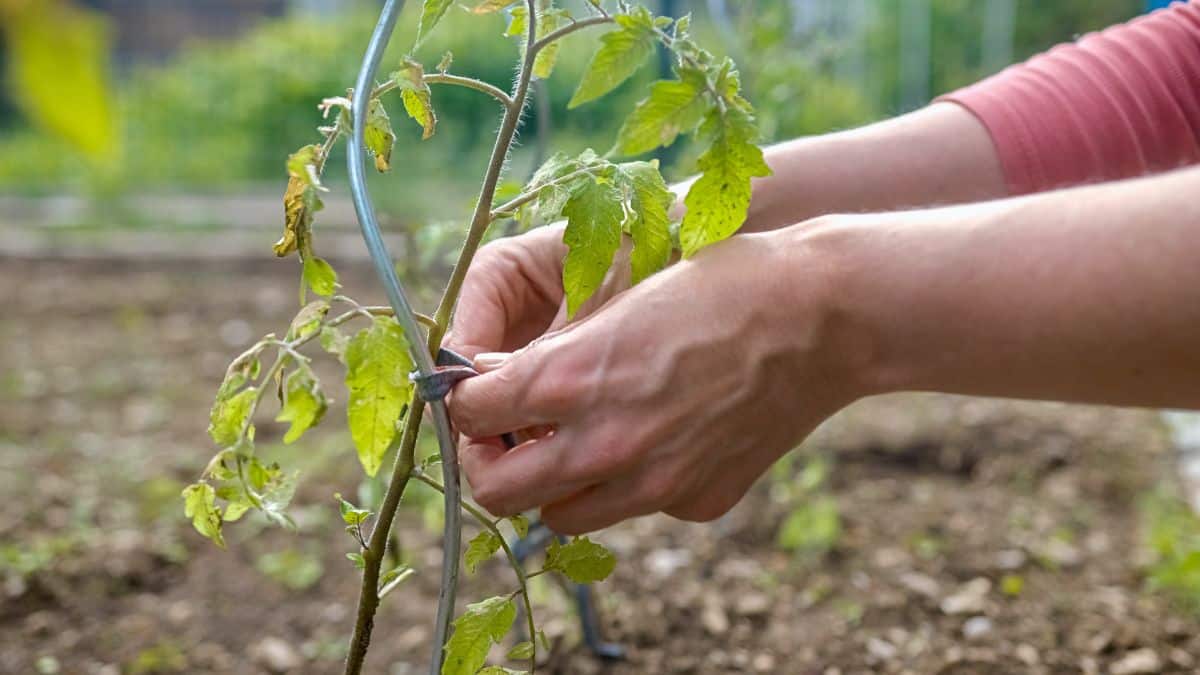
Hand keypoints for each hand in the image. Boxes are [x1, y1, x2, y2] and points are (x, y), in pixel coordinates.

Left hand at [449, 226, 865, 533]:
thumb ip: (554, 355)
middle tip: (505, 438)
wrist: (822, 316)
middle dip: (490, 464)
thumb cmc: (722, 285)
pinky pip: (634, 511)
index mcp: (571, 377)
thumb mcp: (621, 301)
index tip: (477, 398)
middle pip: (497, 492)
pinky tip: (657, 439)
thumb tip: (503, 386)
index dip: (465, 406)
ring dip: (552, 485)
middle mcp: (604, 442)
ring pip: (559, 517)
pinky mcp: (696, 502)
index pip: (471, 415)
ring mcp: (653, 484)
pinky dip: (628, 485)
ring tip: (574, 442)